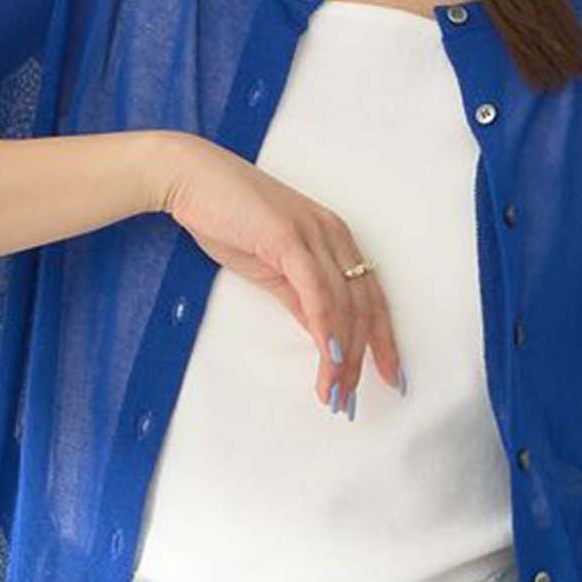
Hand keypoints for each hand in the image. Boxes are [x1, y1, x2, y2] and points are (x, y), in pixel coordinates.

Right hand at [156, 133, 402, 414]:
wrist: (191, 178)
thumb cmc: (228, 219)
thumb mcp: (274, 268)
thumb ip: (301, 299)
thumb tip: (323, 336)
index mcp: (336, 240)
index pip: (372, 298)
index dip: (384, 341)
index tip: (389, 378)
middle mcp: (335, 236)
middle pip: (365, 307)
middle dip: (363, 360)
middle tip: (350, 402)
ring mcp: (315, 235)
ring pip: (344, 306)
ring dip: (342, 357)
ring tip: (334, 395)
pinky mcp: (289, 238)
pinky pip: (317, 291)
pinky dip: (326, 327)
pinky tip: (328, 357)